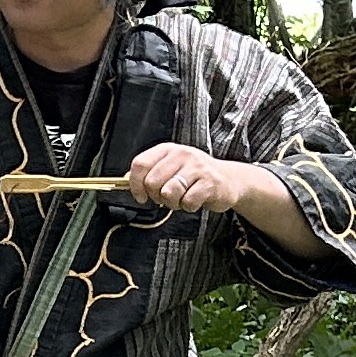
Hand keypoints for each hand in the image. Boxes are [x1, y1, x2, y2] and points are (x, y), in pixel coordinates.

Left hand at [120, 144, 260, 213]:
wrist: (229, 180)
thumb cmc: (195, 176)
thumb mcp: (171, 168)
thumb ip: (150, 172)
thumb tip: (125, 179)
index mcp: (168, 150)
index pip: (140, 164)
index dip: (135, 184)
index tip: (140, 196)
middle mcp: (182, 154)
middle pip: (152, 182)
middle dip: (156, 196)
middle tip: (167, 197)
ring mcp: (197, 167)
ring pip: (169, 193)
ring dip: (173, 203)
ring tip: (183, 198)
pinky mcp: (210, 182)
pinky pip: (188, 202)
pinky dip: (189, 207)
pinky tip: (196, 200)